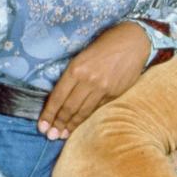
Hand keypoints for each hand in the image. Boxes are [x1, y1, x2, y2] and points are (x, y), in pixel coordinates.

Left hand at [37, 22, 150, 139]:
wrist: (135, 40)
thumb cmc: (106, 43)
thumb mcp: (83, 54)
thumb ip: (74, 74)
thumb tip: (61, 96)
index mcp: (77, 68)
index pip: (58, 97)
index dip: (48, 114)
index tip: (41, 126)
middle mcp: (89, 80)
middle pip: (69, 108)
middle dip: (58, 124)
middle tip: (50, 135)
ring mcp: (103, 88)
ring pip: (83, 112)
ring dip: (72, 125)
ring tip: (63, 135)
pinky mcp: (116, 93)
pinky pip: (98, 108)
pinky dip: (88, 118)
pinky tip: (81, 124)